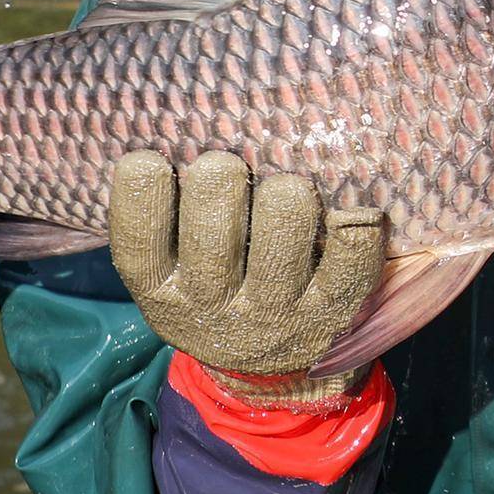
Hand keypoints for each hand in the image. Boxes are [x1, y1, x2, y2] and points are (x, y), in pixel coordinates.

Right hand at [107, 150, 385, 402]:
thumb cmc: (215, 281)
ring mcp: (274, 315)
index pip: (138, 248)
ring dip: (285, 208)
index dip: (141, 198)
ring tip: (290, 184)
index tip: (150, 157)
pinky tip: (353, 207)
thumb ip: (165, 212)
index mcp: (163, 288)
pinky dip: (355, 234)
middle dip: (218, 189)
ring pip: (277, 257)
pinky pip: (347, 272)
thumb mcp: (171, 265)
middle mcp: (214, 307)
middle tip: (226, 163)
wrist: (269, 365)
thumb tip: (168, 129)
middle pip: (209, 245)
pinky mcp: (330, 315)